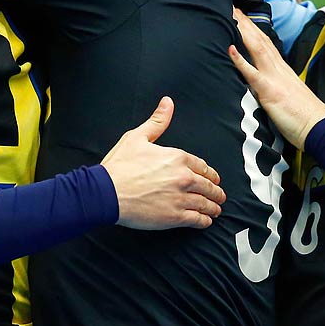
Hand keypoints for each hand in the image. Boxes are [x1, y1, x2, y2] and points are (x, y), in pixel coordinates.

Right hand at [101, 98, 224, 229]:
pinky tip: (205, 221)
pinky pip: (197, 220)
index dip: (210, 174)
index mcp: (177, 158)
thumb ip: (157, 122)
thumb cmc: (119, 167)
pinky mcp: (175, 217)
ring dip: (213, 208)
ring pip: (206, 204)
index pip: (202, 166)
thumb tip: (167, 104)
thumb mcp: (137, 137)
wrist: (106, 192)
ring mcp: (181, 198)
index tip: (213, 178)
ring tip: (215, 210)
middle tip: (219, 196)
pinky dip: (204, 221)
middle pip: (208, 186)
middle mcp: (183, 177)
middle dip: (216, 192)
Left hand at [226, 9, 324, 147]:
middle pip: (260, 40)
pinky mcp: (270, 91)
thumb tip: (267, 83)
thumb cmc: (305, 116)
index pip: (265, 44)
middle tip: (232, 4)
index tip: (241, 15)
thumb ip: (277, 85)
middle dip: (245, 21)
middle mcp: (278, 69)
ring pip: (256, 48)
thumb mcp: (289, 95)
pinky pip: (252, 74)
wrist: (320, 127)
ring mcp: (274, 78)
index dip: (253, 29)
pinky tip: (230, 49)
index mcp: (282, 70)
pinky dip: (240, 60)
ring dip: (243, 30)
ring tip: (231, 13)